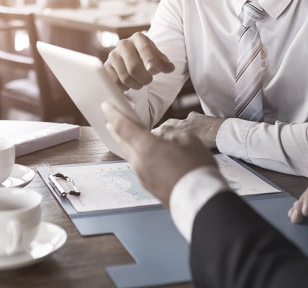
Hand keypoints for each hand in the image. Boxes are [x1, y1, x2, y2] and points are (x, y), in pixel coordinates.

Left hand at [102, 101, 218, 207]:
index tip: (105, 105)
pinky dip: (137, 155)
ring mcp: (143, 177)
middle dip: (115, 128)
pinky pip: (139, 166)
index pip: (123, 127)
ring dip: (127, 142)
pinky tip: (145, 153)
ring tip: (129, 134)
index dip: (113, 114)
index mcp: (147, 147)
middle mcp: (140, 162)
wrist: (201, 202)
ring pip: (130, 154)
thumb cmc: (197, 171)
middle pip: (122, 141)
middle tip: (111, 118)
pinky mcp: (149, 186)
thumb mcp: (190, 141)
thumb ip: (173, 136)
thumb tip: (166, 140)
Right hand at [104, 32, 174, 89]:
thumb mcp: (159, 59)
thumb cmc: (148, 58)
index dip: (149, 60)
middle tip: (149, 81)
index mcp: (138, 38)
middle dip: (144, 78)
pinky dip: (125, 87)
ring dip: (136, 84)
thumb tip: (170, 68)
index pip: (144, 49)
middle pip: (134, 67)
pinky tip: (129, 84)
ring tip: (140, 83)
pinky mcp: (106, 66)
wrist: (133, 58)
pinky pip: (115, 82)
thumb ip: (165, 63)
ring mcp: (113, 55)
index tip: (152, 69)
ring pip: (125, 77)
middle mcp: (123, 44)